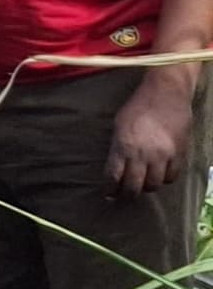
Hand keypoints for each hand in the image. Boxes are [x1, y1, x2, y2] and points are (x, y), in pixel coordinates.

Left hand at [107, 69, 196, 199]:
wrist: (166, 92)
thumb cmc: (138, 106)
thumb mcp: (119, 126)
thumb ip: (117, 148)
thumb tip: (116, 169)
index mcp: (123, 146)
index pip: (113, 177)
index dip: (110, 190)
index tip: (109, 195)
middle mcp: (142, 154)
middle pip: (134, 187)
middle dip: (127, 195)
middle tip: (125, 196)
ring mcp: (163, 155)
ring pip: (154, 185)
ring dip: (147, 187)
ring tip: (143, 184)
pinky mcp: (179, 152)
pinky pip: (172, 176)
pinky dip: (165, 179)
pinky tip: (161, 175)